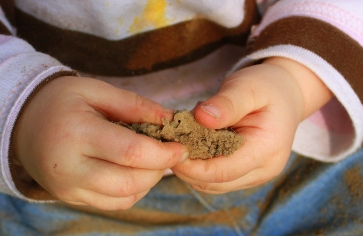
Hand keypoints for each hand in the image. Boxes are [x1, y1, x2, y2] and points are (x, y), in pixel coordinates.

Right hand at [12, 76, 187, 209]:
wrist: (24, 123)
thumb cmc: (62, 101)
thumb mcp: (96, 90)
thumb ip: (136, 105)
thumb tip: (170, 119)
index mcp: (77, 134)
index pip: (132, 153)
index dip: (164, 153)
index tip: (182, 147)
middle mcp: (70, 168)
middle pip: (131, 182)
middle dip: (160, 169)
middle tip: (171, 152)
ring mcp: (69, 188)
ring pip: (125, 197)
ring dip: (150, 181)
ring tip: (154, 159)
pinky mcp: (71, 198)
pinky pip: (114, 203)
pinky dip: (134, 191)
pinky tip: (136, 171)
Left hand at [172, 57, 331, 193]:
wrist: (286, 95)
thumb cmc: (266, 87)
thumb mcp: (247, 86)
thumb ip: (227, 103)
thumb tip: (200, 118)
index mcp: (267, 149)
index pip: (223, 171)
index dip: (192, 165)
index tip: (170, 147)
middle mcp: (264, 169)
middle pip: (215, 183)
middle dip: (188, 167)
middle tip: (170, 142)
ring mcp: (256, 175)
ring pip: (213, 185)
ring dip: (192, 168)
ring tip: (181, 141)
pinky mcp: (247, 174)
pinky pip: (217, 179)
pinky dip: (200, 167)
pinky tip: (194, 145)